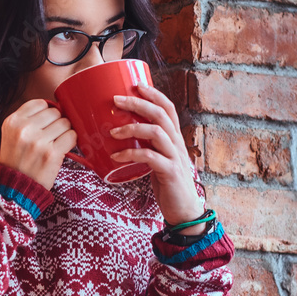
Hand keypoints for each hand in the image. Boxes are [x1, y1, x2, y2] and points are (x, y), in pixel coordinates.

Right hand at [0, 99, 76, 189]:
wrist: (15, 189)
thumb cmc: (17, 161)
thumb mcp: (12, 135)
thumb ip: (28, 120)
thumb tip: (57, 107)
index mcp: (12, 121)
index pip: (39, 103)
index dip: (46, 113)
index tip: (46, 123)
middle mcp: (23, 129)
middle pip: (54, 112)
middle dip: (56, 122)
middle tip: (52, 136)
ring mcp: (38, 141)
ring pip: (65, 122)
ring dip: (65, 132)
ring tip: (56, 143)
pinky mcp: (51, 154)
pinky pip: (72, 136)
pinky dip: (71, 141)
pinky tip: (62, 148)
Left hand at [108, 85, 204, 232]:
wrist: (184, 211)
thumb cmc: (167, 183)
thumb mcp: (158, 159)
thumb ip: (147, 146)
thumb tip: (120, 135)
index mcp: (174, 137)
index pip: (168, 108)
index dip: (154, 94)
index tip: (136, 84)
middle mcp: (177, 143)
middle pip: (160, 114)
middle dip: (138, 103)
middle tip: (116, 100)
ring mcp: (175, 157)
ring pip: (156, 131)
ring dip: (132, 127)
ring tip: (112, 131)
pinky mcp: (169, 172)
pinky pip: (149, 157)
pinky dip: (131, 153)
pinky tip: (116, 156)